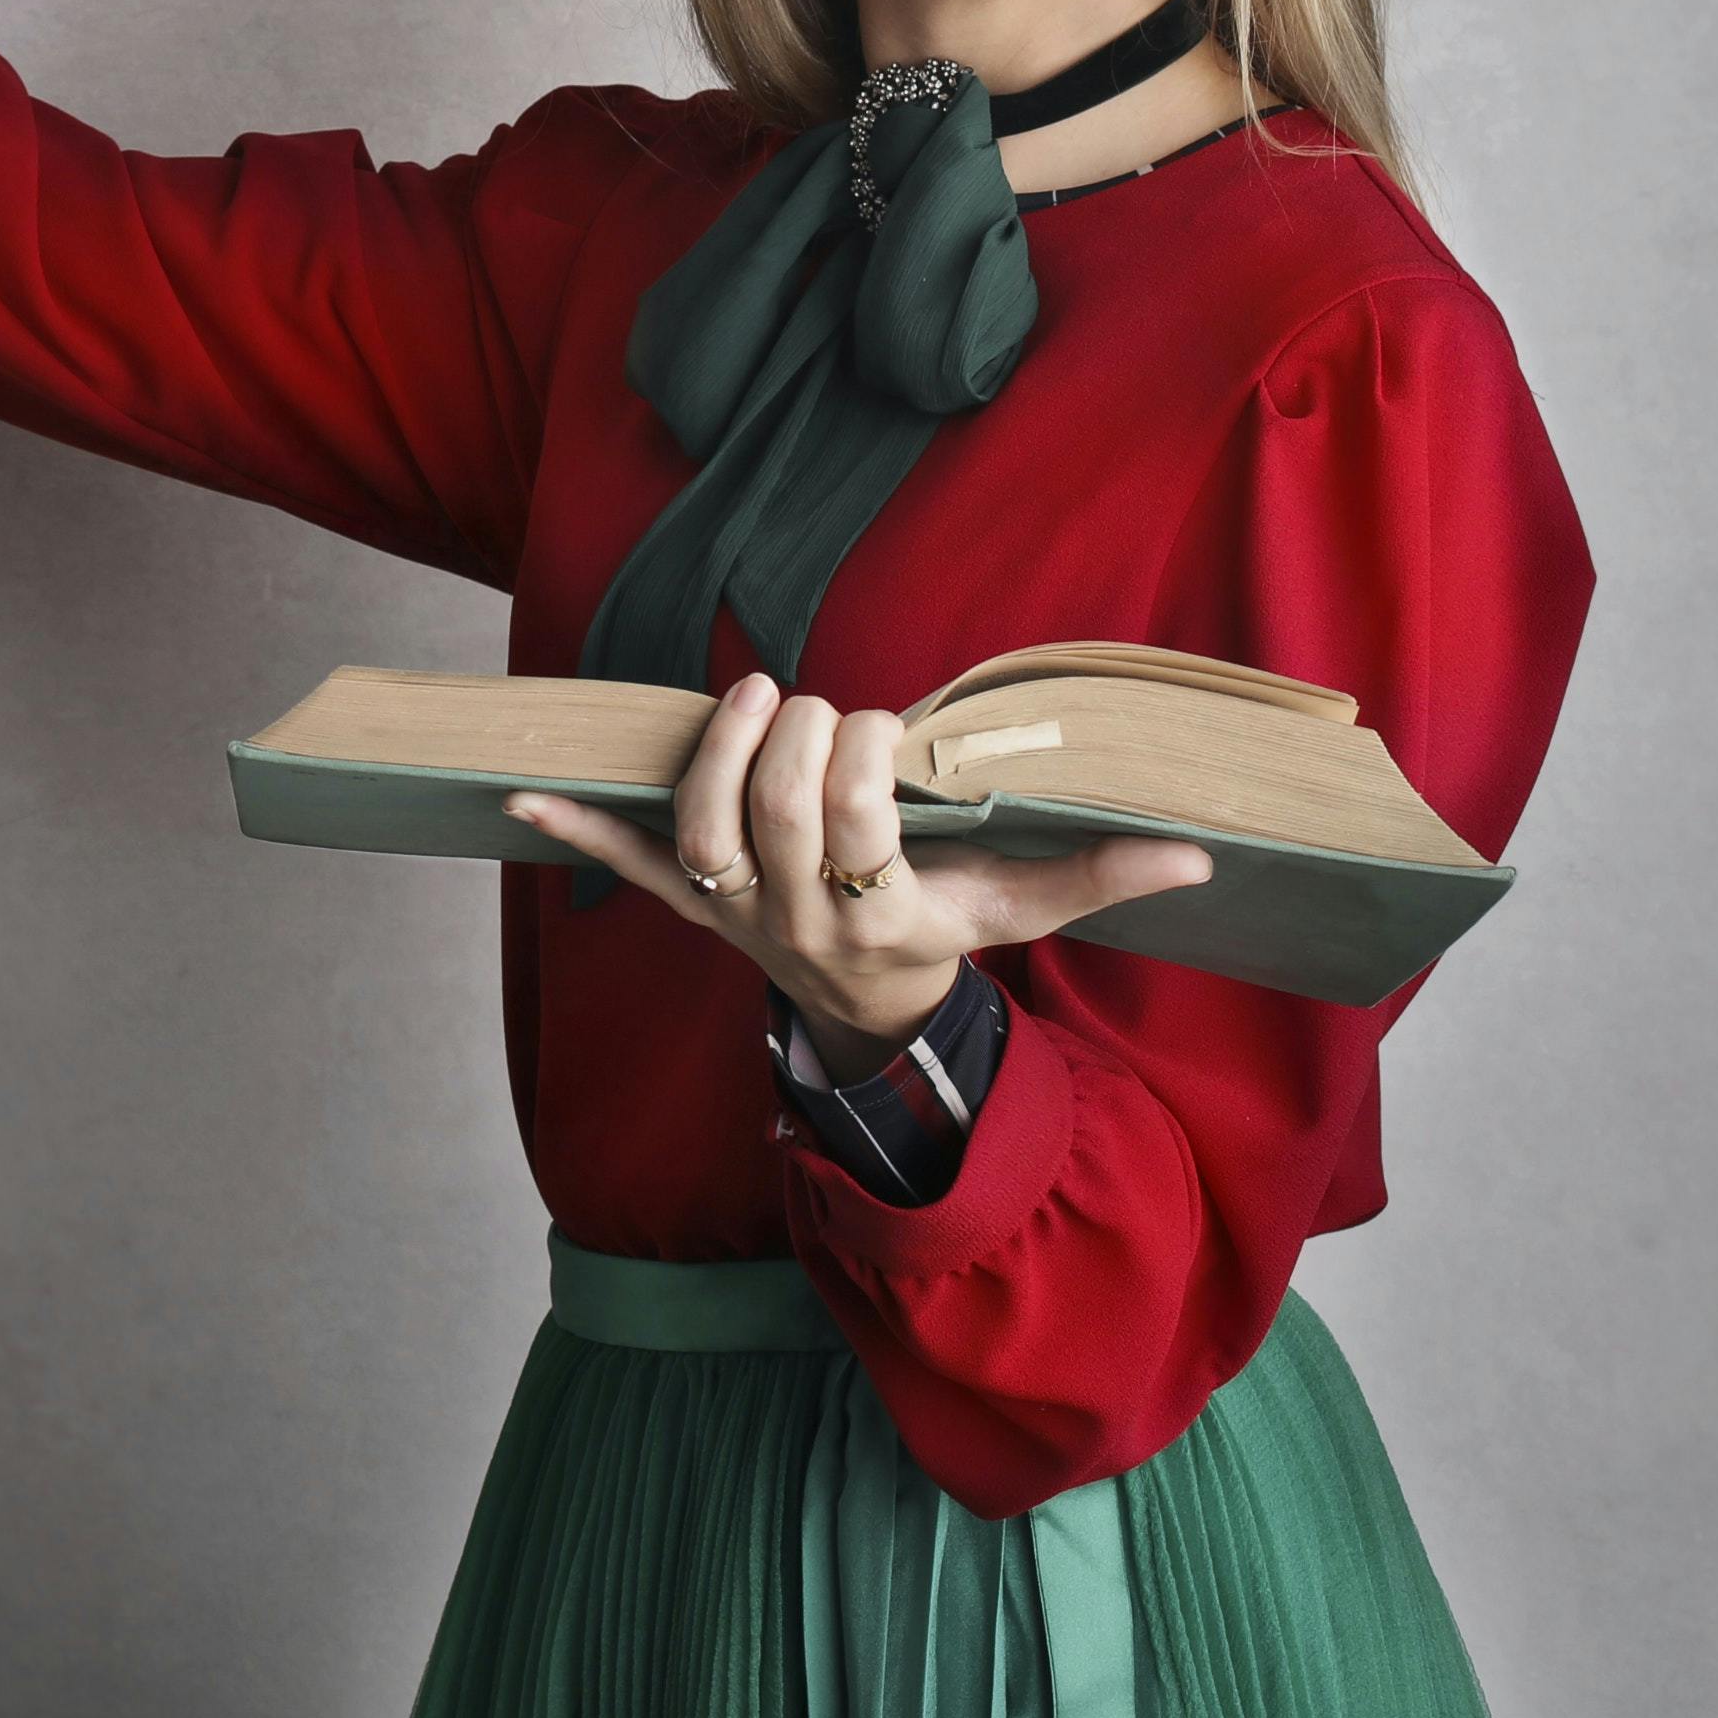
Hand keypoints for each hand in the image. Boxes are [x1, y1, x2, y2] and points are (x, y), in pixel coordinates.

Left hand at [504, 672, 1213, 1082]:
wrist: (865, 1023)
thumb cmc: (945, 939)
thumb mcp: (1021, 912)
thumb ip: (1101, 876)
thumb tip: (1196, 854)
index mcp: (878, 919)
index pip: (855, 827)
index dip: (865, 759)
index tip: (889, 728)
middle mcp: (793, 921)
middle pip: (771, 814)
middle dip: (798, 738)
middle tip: (828, 707)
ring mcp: (732, 912)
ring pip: (698, 828)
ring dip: (714, 751)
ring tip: (756, 694)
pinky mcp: (686, 901)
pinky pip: (623, 867)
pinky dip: (574, 826)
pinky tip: (522, 788)